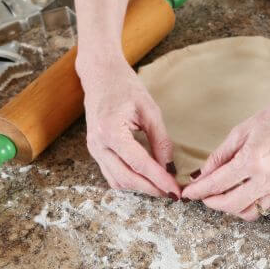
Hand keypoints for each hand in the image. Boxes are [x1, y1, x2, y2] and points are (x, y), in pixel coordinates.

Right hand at [77, 56, 180, 198]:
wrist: (100, 75)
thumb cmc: (125, 87)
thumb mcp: (150, 110)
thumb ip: (161, 140)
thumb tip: (170, 167)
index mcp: (111, 131)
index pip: (139, 164)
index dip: (159, 180)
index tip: (175, 190)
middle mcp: (98, 144)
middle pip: (127, 178)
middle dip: (151, 189)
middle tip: (172, 193)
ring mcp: (94, 149)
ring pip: (117, 181)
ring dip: (140, 188)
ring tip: (161, 188)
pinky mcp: (95, 151)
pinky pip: (111, 175)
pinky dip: (129, 181)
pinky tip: (146, 180)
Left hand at [182, 85, 269, 220]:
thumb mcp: (244, 129)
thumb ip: (221, 154)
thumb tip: (204, 174)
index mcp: (253, 159)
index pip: (217, 183)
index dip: (199, 191)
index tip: (188, 194)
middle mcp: (268, 178)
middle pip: (230, 205)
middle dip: (212, 203)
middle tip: (204, 195)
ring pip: (248, 212)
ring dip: (231, 207)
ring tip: (225, 194)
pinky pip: (266, 206)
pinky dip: (251, 203)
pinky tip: (246, 191)